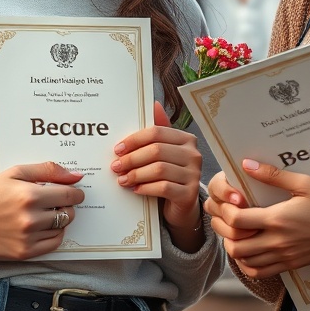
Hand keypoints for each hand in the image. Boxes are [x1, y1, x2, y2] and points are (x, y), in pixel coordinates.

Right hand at [0, 161, 83, 260]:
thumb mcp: (16, 172)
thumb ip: (48, 170)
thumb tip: (76, 176)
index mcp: (29, 195)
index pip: (69, 195)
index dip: (75, 193)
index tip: (72, 192)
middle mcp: (30, 218)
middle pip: (68, 212)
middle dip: (65, 206)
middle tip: (53, 202)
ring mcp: (28, 238)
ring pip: (62, 228)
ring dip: (59, 220)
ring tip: (43, 214)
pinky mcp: (25, 252)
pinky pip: (54, 243)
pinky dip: (54, 234)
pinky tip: (42, 227)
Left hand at [112, 102, 202, 249]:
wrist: (181, 206)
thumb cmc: (167, 176)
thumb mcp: (161, 153)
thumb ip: (156, 133)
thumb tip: (153, 104)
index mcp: (186, 139)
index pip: (157, 132)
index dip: (134, 140)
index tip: (117, 149)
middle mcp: (193, 154)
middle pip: (157, 150)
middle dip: (132, 158)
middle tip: (115, 166)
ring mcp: (194, 174)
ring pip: (159, 169)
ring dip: (136, 174)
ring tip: (122, 179)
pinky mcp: (190, 193)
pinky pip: (164, 187)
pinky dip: (146, 187)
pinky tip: (135, 189)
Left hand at [211, 159, 309, 278]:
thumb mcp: (305, 183)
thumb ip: (273, 175)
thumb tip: (246, 164)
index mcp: (277, 219)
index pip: (236, 221)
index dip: (225, 211)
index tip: (228, 201)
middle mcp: (277, 242)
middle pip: (235, 246)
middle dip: (224, 231)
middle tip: (226, 217)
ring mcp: (283, 256)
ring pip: (244, 262)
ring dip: (234, 248)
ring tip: (236, 232)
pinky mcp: (290, 265)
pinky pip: (259, 272)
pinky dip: (247, 264)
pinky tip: (250, 249)